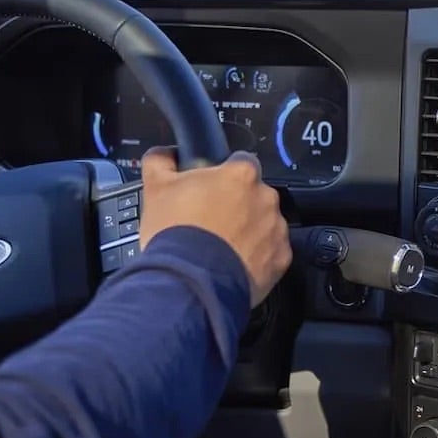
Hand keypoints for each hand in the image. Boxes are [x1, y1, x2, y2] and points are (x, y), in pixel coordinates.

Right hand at [139, 147, 290, 306]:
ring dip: (249, 230)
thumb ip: (162, 162)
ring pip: (265, 223)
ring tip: (221, 246)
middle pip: (255, 194)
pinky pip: (272, 251)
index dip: (225, 175)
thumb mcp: (156, 189)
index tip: (213, 189)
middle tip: (212, 221)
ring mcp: (277, 228)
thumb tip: (164, 154)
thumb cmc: (175, 233)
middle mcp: (266, 198)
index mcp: (241, 174)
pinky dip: (258, 256)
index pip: (241, 162)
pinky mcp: (281, 258)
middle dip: (238, 205)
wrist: (190, 283)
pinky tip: (234, 262)